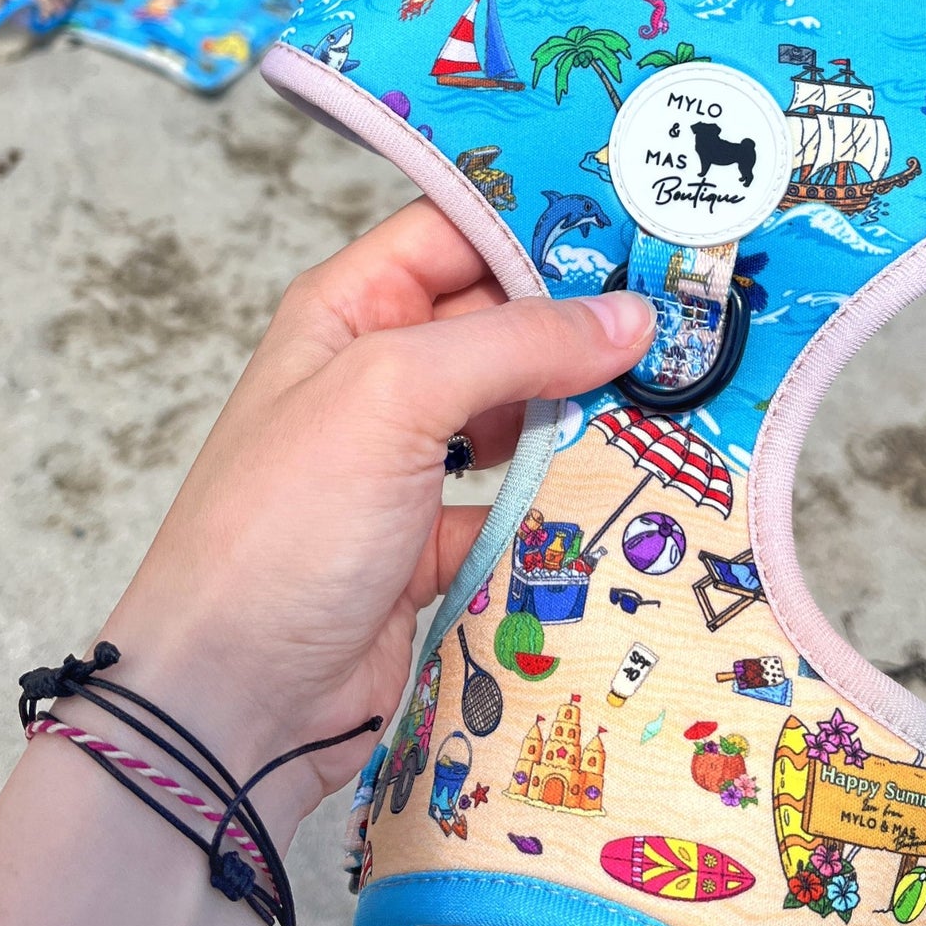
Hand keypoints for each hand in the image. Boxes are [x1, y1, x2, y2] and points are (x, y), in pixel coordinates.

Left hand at [98, 200, 654, 815]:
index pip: (458, 233)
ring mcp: (411, 464)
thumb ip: (513, 343)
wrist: (237, 699)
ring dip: (584, 415)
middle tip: (688, 321)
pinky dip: (563, 504)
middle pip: (503, 324)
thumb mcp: (391, 397)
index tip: (643, 229)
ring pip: (521, 415)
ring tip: (674, 401)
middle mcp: (382, 378)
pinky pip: (520, 503)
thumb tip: (626, 315)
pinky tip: (627, 495)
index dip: (543, 226)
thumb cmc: (283, 528)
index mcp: (351, 312)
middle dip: (585, 324)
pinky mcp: (437, 543)